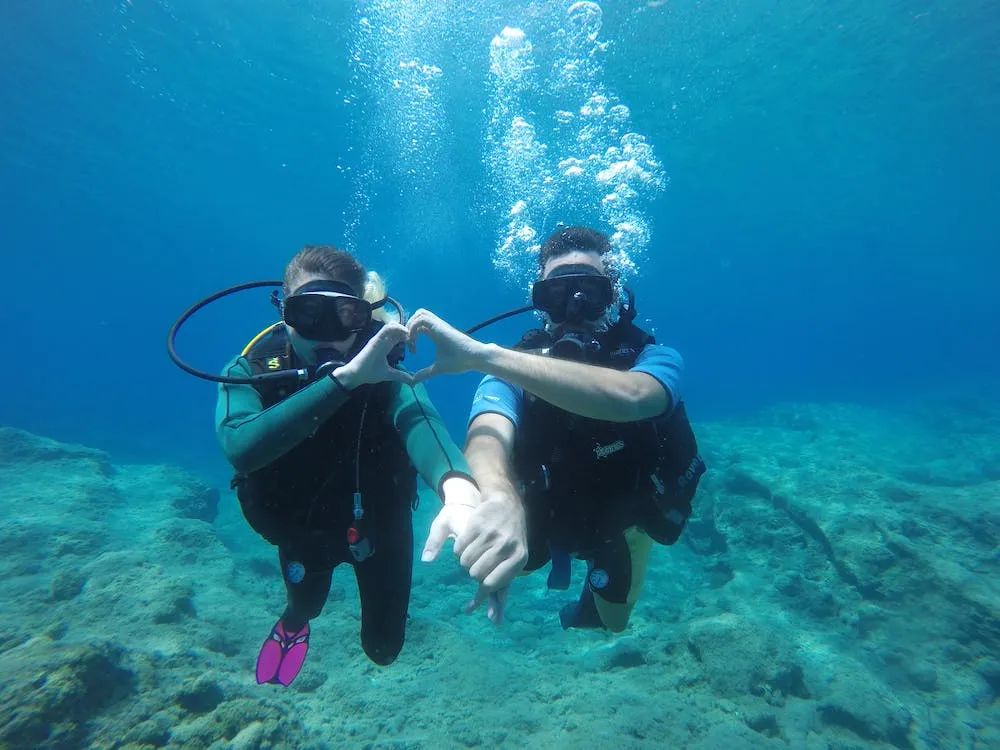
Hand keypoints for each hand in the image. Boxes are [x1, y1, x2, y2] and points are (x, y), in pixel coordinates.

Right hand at [335, 323, 412, 386]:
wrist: (356, 375)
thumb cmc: (370, 373)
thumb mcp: (389, 374)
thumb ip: (401, 376)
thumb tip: (413, 382)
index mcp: (386, 346)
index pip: (398, 336)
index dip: (408, 337)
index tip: (414, 345)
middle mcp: (383, 340)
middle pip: (397, 328)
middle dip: (408, 331)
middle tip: (415, 338)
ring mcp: (379, 339)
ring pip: (392, 325)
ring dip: (403, 328)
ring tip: (411, 335)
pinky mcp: (375, 339)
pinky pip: (386, 329)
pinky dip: (397, 328)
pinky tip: (406, 333)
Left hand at [406, 309, 488, 383]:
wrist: (473, 358)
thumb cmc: (459, 362)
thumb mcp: (438, 368)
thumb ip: (425, 373)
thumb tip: (414, 381)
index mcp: (435, 334)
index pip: (419, 325)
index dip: (411, 335)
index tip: (412, 351)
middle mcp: (436, 327)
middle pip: (418, 315)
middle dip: (409, 326)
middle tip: (408, 342)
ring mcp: (438, 325)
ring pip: (420, 313)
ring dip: (410, 325)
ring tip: (410, 341)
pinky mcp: (439, 326)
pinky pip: (422, 319)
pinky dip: (413, 327)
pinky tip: (414, 341)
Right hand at [423, 483, 527, 624]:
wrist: (506, 503)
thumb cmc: (509, 540)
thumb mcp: (511, 563)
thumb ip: (500, 590)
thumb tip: (496, 621)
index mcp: (519, 559)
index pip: (494, 585)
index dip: (481, 594)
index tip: (470, 607)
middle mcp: (507, 547)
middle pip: (476, 574)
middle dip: (471, 573)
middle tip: (475, 565)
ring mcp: (492, 535)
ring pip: (465, 562)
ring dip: (464, 561)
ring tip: (472, 552)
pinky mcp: (478, 525)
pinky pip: (458, 548)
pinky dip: (457, 549)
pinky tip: (464, 543)